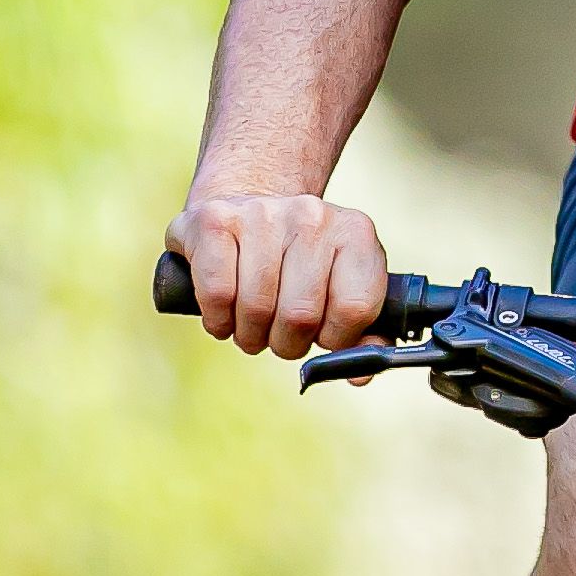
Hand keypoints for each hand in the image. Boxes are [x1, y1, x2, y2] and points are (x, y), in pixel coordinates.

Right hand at [166, 188, 389, 358]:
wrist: (251, 201)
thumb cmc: (300, 263)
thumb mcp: (343, 287)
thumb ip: (362, 335)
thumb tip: (358, 374)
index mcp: (355, 233)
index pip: (354, 309)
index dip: (335, 338)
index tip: (323, 334)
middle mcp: (311, 216)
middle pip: (301, 315)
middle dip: (287, 343)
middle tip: (280, 335)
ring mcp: (261, 214)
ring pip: (256, 308)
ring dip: (250, 336)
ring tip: (252, 324)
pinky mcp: (213, 221)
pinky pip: (217, 295)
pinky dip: (218, 320)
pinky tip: (224, 313)